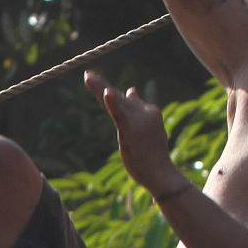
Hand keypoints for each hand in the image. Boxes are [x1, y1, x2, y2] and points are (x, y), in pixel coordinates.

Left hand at [85, 71, 186, 197]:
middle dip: (100, 86)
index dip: (105, 90)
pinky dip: (113, 103)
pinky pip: (120, 116)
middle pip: (117, 97)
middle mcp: (144, 112)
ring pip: (116, 102)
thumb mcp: (146, 126)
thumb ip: (137, 108)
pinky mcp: (132, 131)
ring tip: (88, 77)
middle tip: (86, 75)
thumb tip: (131, 90)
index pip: (122, 99)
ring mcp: (139, 121)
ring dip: (102, 89)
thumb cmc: (152, 152)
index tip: (91, 79)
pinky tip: (107, 93)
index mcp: (147, 110)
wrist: (161, 173)